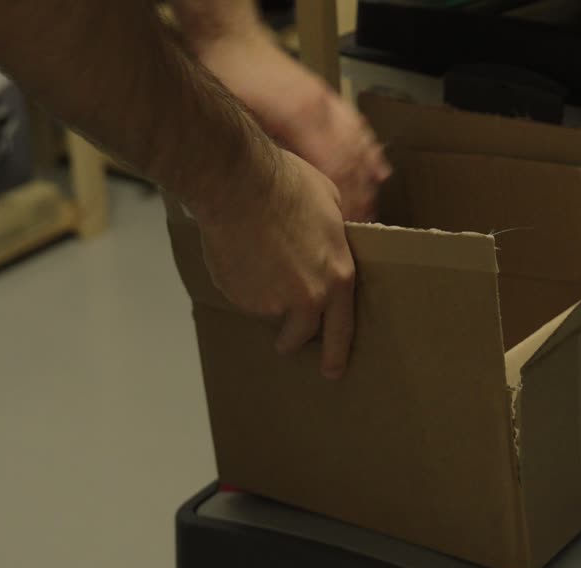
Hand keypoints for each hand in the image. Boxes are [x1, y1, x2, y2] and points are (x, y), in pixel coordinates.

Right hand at [190, 149, 355, 379]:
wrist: (239, 184)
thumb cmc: (288, 186)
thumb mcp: (331, 206)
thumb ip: (334, 239)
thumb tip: (331, 245)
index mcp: (337, 278)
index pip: (341, 329)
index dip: (337, 353)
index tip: (332, 371)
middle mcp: (307, 298)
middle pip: (300, 335)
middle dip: (292, 337)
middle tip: (285, 336)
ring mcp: (269, 301)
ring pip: (268, 313)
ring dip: (265, 299)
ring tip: (258, 261)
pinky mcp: (239, 296)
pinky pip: (242, 297)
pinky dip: (241, 284)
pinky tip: (239, 254)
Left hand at [198, 35, 390, 220]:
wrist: (232, 42)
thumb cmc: (231, 81)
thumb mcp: (244, 124)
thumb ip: (274, 154)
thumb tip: (297, 187)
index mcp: (302, 118)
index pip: (335, 167)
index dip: (344, 197)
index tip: (346, 220)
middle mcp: (322, 109)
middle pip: (353, 159)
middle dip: (360, 193)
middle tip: (363, 221)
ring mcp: (327, 101)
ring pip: (359, 143)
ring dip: (367, 176)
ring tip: (372, 203)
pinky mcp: (325, 96)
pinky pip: (357, 124)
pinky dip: (369, 148)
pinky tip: (377, 167)